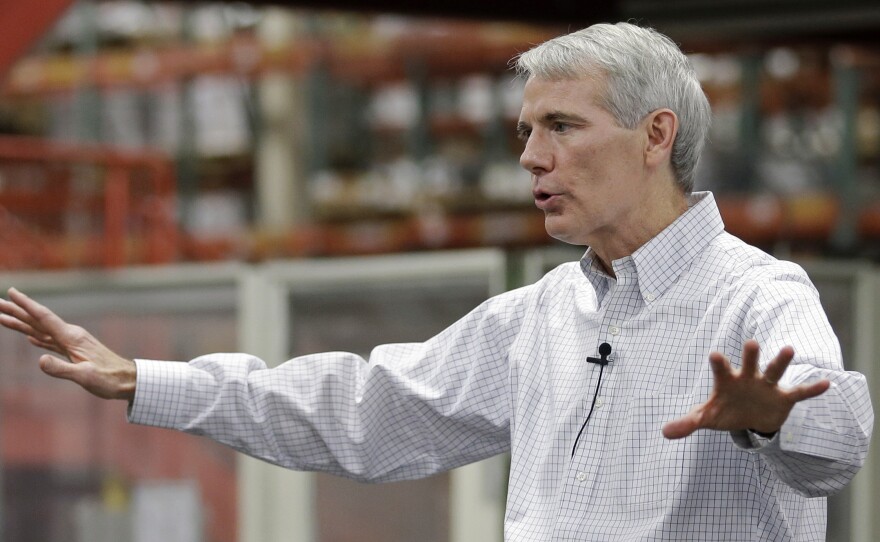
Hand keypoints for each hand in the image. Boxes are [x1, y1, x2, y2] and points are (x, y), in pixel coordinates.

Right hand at [0, 287, 135, 400]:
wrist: (129, 380)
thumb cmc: (109, 379)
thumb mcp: (84, 376)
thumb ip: (62, 369)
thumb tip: (39, 360)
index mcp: (71, 338)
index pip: (44, 318)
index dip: (26, 305)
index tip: (11, 292)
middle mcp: (70, 336)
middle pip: (38, 321)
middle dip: (17, 311)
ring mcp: (72, 343)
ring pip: (42, 331)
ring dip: (23, 324)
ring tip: (3, 317)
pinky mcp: (74, 352)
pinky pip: (50, 342)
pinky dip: (37, 338)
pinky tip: (30, 338)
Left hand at [662, 339, 829, 438]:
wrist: (749, 418)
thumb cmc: (725, 410)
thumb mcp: (706, 417)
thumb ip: (688, 422)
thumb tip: (664, 432)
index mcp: (727, 380)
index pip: (721, 369)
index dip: (719, 363)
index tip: (715, 354)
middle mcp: (748, 378)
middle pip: (750, 364)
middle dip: (751, 355)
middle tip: (752, 342)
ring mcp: (767, 386)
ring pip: (774, 371)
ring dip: (780, 362)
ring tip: (789, 349)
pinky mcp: (783, 398)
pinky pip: (799, 393)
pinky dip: (811, 389)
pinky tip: (826, 384)